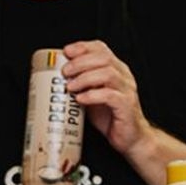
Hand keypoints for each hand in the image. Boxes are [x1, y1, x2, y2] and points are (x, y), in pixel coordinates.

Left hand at [62, 40, 149, 156]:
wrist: (129, 138)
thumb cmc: (110, 116)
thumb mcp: (91, 95)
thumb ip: (81, 84)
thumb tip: (56, 78)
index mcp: (115, 70)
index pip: (101, 48)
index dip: (83, 47)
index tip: (66, 52)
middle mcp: (123, 76)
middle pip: (103, 58)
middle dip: (80, 62)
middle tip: (65, 72)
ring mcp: (127, 90)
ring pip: (108, 74)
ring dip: (85, 78)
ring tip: (71, 86)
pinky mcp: (126, 106)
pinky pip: (110, 95)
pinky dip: (93, 95)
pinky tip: (81, 99)